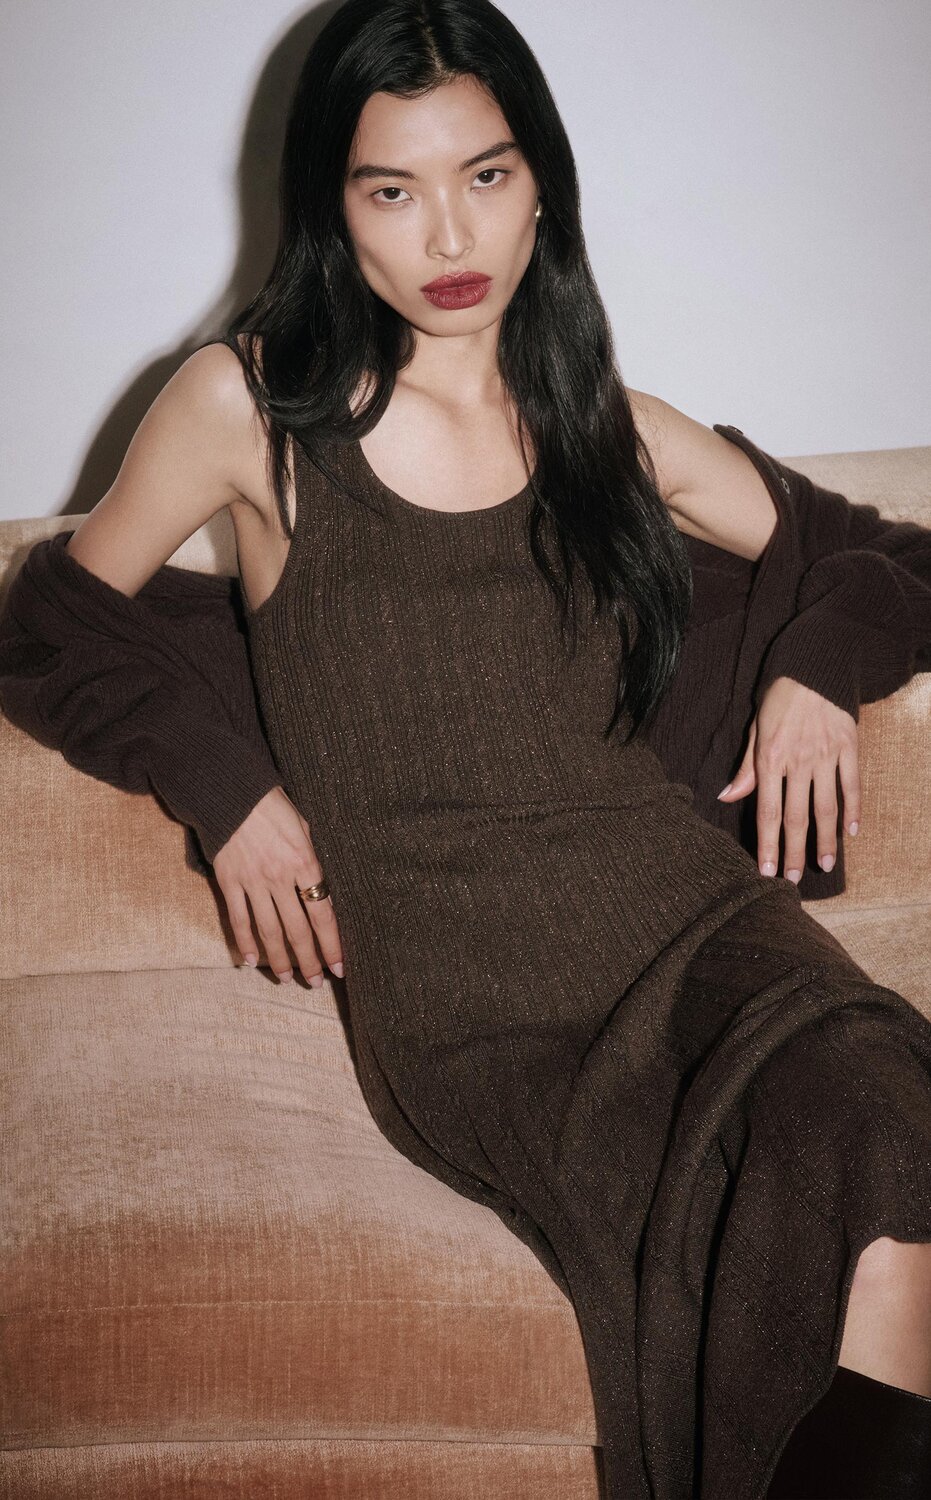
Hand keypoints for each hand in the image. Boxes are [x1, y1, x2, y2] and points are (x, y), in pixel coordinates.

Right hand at [212, 785, 344, 985]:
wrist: (232, 792)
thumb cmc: (274, 806)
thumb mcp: (305, 827)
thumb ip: (312, 860)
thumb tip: (320, 886)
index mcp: (305, 863)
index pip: (323, 914)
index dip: (332, 944)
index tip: (339, 967)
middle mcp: (280, 877)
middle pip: (298, 930)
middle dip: (309, 961)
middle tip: (316, 983)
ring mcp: (253, 881)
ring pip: (269, 930)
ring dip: (280, 959)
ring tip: (288, 979)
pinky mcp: (229, 881)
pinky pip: (238, 919)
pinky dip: (246, 942)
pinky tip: (253, 961)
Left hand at [717, 675, 861, 882]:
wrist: (814, 663)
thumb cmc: (779, 697)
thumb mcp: (755, 729)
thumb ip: (746, 767)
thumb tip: (726, 796)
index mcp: (770, 759)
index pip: (767, 812)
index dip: (767, 844)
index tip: (767, 871)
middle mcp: (798, 761)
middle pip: (797, 817)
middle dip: (794, 852)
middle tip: (794, 880)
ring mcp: (826, 755)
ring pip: (826, 807)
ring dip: (825, 840)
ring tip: (824, 865)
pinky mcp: (849, 746)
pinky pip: (852, 784)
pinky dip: (853, 809)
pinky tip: (851, 832)